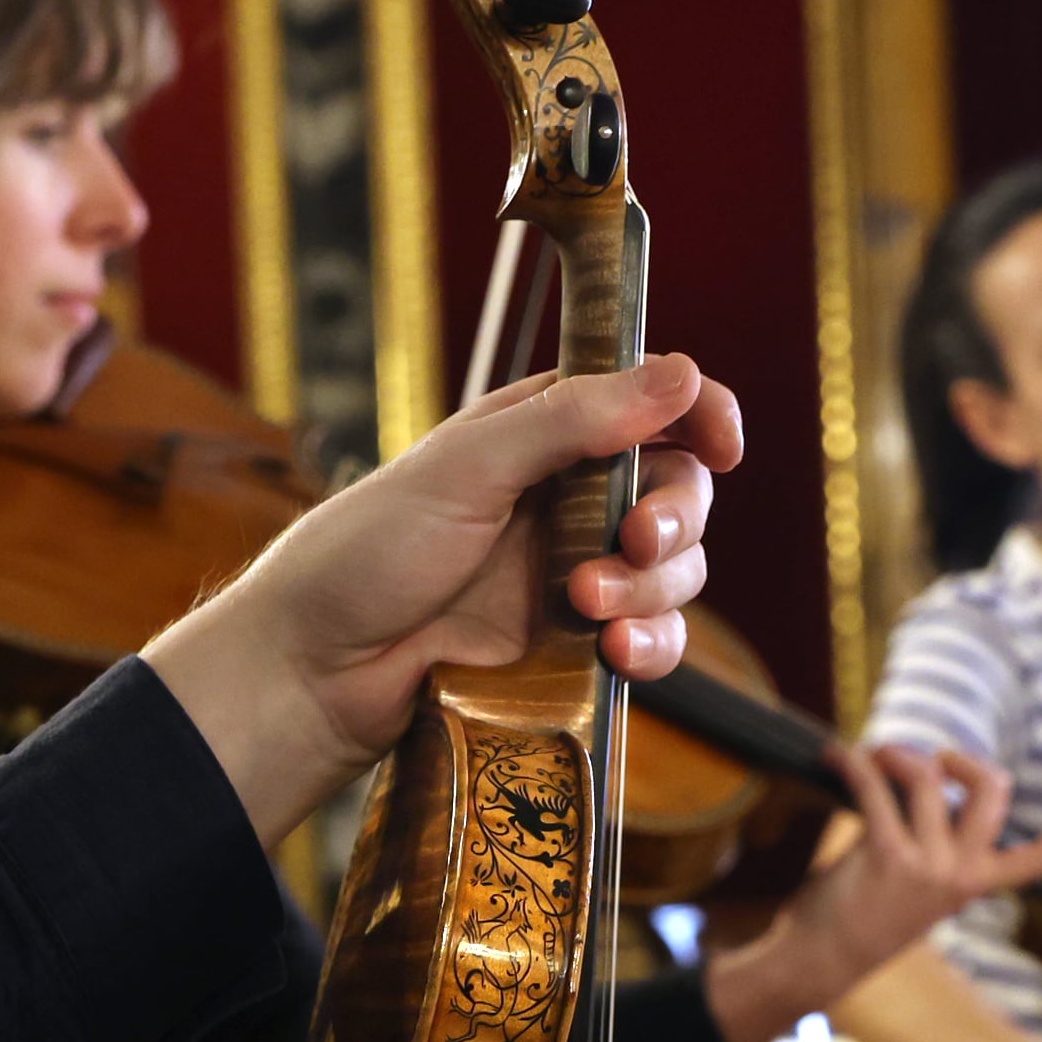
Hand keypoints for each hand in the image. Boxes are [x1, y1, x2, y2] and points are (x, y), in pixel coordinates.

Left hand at [142, 357, 745, 838]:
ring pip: (677, 572)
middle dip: (673, 515)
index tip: (722, 441)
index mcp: (545, 433)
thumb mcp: (470, 466)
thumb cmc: (368, 552)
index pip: (653, 406)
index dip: (701, 415)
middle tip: (632, 539)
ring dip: (652, 587)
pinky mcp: (577, 649)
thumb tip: (683, 371)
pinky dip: (653, 646)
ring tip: (584, 604)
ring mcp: (577, 576)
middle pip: (680, 491)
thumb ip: (577, 418)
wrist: (319, 671)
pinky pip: (655, 642)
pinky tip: (615, 652)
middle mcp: (569, 499)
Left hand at [703, 748, 1041, 1041]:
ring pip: (926, 778)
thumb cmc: (863, 916)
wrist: (820, 962)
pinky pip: (875, 786)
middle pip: (991, 790)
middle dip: (961, 759)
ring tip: (871, 757)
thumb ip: (937, 839)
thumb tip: (925, 771)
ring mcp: (928, 866)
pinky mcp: (886, 854)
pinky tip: (835, 756)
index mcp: (978, 884)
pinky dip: (853, 761)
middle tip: (928, 761)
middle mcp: (962, 876)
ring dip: (895, 754)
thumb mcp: (919, 882)